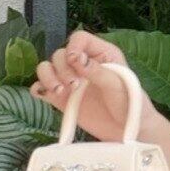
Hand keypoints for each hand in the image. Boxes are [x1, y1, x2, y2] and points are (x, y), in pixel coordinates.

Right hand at [30, 30, 159, 142]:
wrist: (127, 131)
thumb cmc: (130, 104)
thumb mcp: (118, 85)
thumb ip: (97, 71)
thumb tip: (76, 59)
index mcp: (102, 54)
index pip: (80, 39)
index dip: (74, 47)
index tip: (75, 62)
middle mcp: (83, 64)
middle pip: (60, 54)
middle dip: (63, 68)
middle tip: (75, 86)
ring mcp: (70, 81)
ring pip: (46, 68)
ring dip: (48, 77)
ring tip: (59, 91)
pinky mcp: (61, 98)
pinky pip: (41, 88)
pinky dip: (39, 89)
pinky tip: (47, 95)